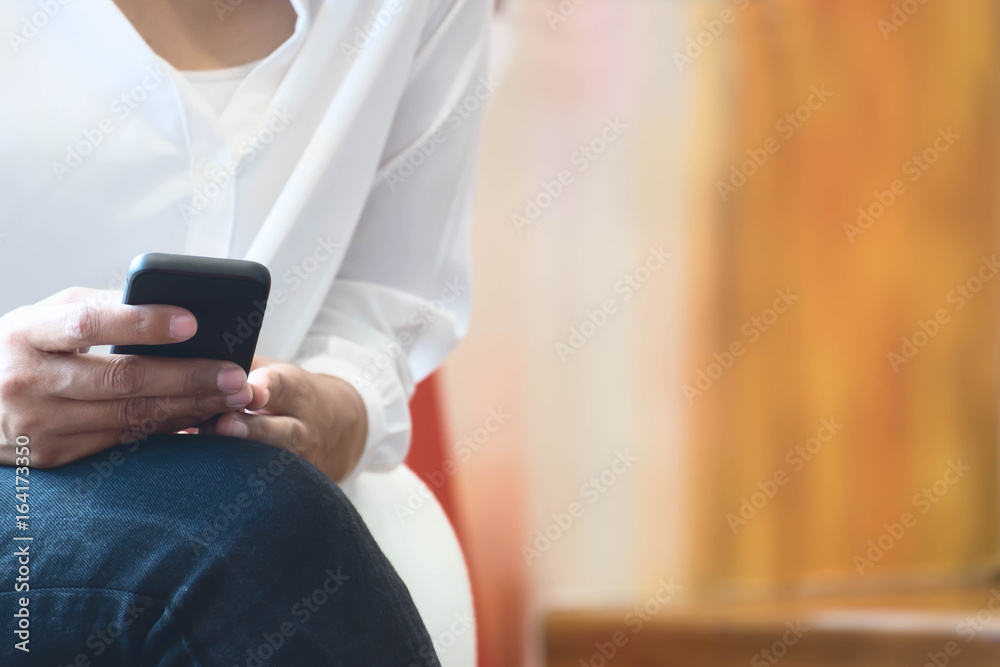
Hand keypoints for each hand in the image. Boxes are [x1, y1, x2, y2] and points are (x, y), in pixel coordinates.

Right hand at [0, 287, 252, 466]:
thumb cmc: (23, 348)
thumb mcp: (46, 315)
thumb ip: (101, 307)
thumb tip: (167, 302)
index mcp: (27, 333)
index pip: (88, 323)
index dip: (142, 323)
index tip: (192, 321)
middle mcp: (28, 380)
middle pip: (121, 380)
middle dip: (187, 376)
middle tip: (233, 373)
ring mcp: (38, 424)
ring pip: (129, 415)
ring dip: (188, 406)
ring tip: (230, 395)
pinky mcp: (53, 455)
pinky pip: (123, 440)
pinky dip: (166, 427)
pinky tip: (199, 416)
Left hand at [209, 356, 366, 481]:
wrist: (336, 428)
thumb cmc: (289, 395)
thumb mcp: (276, 372)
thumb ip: (243, 367)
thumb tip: (198, 361)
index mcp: (297, 391)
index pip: (283, 386)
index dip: (266, 388)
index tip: (249, 390)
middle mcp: (302, 427)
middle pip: (280, 431)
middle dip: (253, 429)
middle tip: (224, 424)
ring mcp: (299, 459)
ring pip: (272, 463)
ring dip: (242, 459)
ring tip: (210, 457)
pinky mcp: (290, 483)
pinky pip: (265, 486)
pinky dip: (238, 479)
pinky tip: (209, 475)